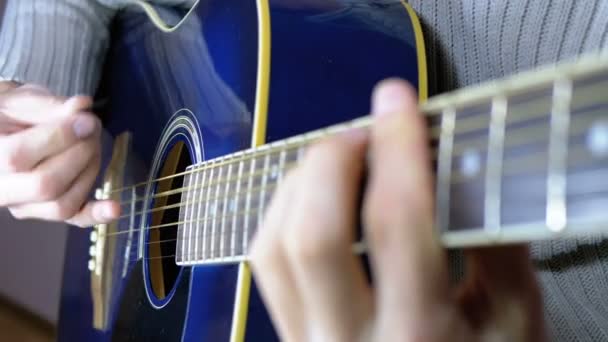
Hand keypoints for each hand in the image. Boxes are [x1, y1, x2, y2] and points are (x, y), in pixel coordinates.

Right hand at [0, 82, 119, 226]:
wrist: (8, 129)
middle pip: (44, 186)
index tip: (86, 120)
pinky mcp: (47, 211)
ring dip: (90, 171)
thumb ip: (50, 105)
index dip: (58, 138)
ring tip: (92, 145)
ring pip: (62, 204)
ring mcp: (23, 205)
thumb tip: (81, 106)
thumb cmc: (13, 113)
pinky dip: (96, 214)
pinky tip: (114, 207)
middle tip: (91, 128)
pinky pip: (73, 219)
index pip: (16, 157)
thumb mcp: (23, 101)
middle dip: (79, 154)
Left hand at [251, 80, 545, 340]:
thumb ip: (500, 252)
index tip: (397, 102)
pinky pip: (265, 266)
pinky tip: (310, 198)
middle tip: (362, 133)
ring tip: (337, 159)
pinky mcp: (288, 334)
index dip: (396, 149)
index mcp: (420, 336)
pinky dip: (280, 215)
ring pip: (273, 248)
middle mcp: (348, 341)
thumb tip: (471, 171)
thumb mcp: (515, 326)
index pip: (397, 224)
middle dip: (332, 163)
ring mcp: (306, 340)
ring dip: (299, 184)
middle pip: (313, 235)